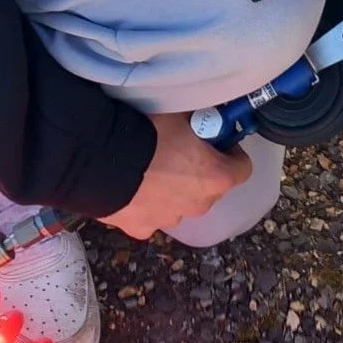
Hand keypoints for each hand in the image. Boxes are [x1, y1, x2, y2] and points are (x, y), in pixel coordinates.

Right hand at [101, 111, 250, 239]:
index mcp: (217, 177)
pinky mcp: (143, 228)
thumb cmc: (146, 132)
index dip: (231, 153)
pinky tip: (131, 190)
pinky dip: (145, 206)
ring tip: (150, 172)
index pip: (242, 168)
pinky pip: (151, 217)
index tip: (218, 142)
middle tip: (180, 154)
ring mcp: (171, 219)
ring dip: (173, 192)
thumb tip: (198, 116)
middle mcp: (200, 204)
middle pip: (210, 189)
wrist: (100, 158)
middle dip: (200, 174)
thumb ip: (196, 121)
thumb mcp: (179, 114)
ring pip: (180, 205)